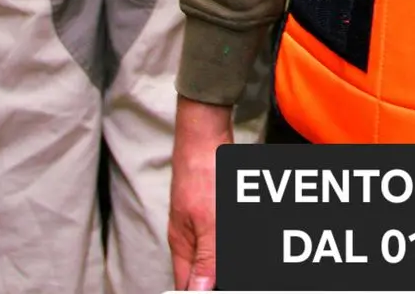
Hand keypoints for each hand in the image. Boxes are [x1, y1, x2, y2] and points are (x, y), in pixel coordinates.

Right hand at [168, 97, 233, 290]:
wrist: (205, 135)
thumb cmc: (202, 174)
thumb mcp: (209, 222)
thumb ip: (206, 258)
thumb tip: (198, 290)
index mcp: (183, 244)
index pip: (187, 284)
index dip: (202, 289)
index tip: (219, 287)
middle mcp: (189, 236)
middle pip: (204, 267)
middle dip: (217, 270)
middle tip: (232, 262)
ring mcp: (200, 220)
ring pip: (215, 248)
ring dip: (222, 252)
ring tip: (228, 239)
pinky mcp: (212, 206)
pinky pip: (220, 230)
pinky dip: (225, 232)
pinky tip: (230, 219)